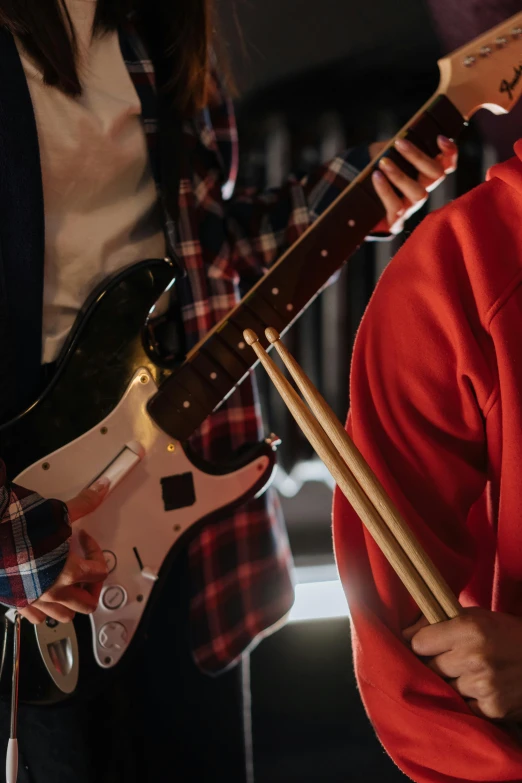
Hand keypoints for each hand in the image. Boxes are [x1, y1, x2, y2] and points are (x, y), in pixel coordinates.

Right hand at [19, 479, 109, 624]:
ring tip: (69, 585)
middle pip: (88, 603)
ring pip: (64, 615)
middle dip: (92, 587)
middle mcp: (54, 591)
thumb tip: (102, 488)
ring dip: (71, 602)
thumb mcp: (58, 512)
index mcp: (69, 572)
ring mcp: (36, 600)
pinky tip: (43, 592)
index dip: (97, 551)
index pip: (100, 572)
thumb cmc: (18, 528)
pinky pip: (36, 617)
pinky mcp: (17, 602)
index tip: (85, 539)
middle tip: (87, 572)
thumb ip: (84, 503)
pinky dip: (43, 609)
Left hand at [369, 135, 457, 234]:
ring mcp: (410, 207)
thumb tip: (400, 135)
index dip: (449, 153)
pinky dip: (386, 191)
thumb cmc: (368, 170)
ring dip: (401, 176)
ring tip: (383, 163)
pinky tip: (377, 177)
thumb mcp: (382, 152)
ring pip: (419, 194)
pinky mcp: (396, 221)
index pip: (447, 164)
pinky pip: (397, 208)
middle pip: (436, 175)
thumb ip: (393, 145)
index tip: (440, 138)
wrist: (348, 198)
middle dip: (418, 157)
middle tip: (399, 142)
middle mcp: (422, 190)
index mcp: (423, 173)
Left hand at [403, 608, 521, 720]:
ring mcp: (483, 685)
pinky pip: (463, 707)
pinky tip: (480, 689)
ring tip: (469, 674)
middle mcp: (474, 656)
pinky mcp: (493, 708)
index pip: (419, 643)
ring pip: (445, 689)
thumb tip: (404, 633)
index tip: (426, 646)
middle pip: (429, 668)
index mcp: (468, 627)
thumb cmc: (506, 633)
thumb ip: (440, 622)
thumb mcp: (476, 617)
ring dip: (451, 684)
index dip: (421, 644)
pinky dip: (467, 701)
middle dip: (434, 665)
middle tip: (449, 661)